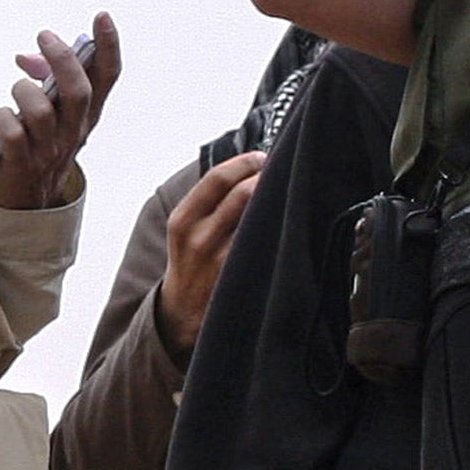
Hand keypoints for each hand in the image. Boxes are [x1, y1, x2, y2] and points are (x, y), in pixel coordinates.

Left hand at [0, 12, 120, 209]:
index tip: (101, 17)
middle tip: (44, 37)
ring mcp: (49, 151)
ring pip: (42, 112)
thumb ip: (43, 81)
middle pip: (77, 92)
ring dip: (24, 92)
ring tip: (17, 91)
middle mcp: (74, 133)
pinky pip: (11, 134)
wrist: (26, 202)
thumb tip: (26, 57)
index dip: (107, 47)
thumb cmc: (36, 145)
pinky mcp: (22, 165)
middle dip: (62, 60)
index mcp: (86, 117)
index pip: (107, 79)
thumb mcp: (51, 113)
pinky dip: (1, 118)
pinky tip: (1, 119)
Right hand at [154, 150, 266, 362]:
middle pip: (242, 193)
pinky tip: (287, 222)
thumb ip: (208, 202)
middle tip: (281, 171)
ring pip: (258, 217)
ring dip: (277, 200)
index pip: (217, 178)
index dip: (245, 163)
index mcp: (182, 220)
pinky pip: (266, 243)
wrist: (182, 312)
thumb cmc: (190, 262)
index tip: (262, 157)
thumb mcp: (185, 229)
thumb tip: (248, 169)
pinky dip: (278, 227)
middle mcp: (199, 238)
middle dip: (266, 177)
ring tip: (288, 193)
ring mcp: (221, 259)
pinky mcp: (241, 277)